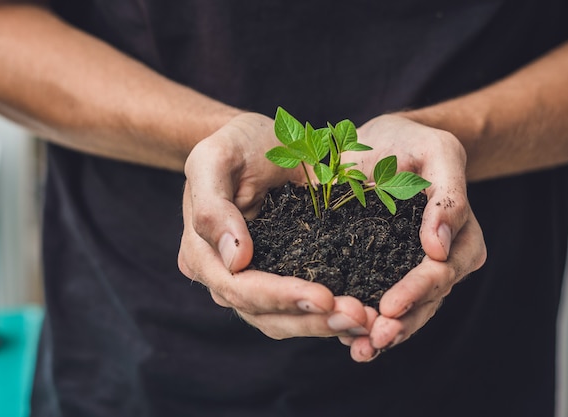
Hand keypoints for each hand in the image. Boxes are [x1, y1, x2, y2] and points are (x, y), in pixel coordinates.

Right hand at [178, 112, 372, 338]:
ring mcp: (251, 281)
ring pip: (285, 320)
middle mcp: (223, 276)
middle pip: (265, 314)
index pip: (239, 288)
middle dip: (312, 319)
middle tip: (360, 317)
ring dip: (325, 325)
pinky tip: (362, 314)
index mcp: (201, 253)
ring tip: (367, 320)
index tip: (326, 297)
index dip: (281, 297)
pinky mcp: (280, 277)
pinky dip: (329, 315)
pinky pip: (301, 308)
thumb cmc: (235, 143)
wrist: (259, 142)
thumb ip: (213, 206)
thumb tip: (234, 260)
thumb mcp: (215, 158)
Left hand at [339, 115, 486, 360]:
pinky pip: (377, 302)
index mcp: (461, 239)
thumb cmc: (415, 143)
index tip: (389, 307)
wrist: (385, 143)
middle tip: (372, 339)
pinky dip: (365, 322)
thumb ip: (448, 196)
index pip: (440, 273)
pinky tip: (345, 339)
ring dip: (382, 334)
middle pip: (424, 303)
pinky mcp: (381, 271)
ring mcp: (410, 271)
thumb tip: (439, 248)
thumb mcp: (438, 152)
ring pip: (403, 312)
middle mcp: (440, 263)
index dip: (416, 292)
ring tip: (358, 349)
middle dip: (399, 324)